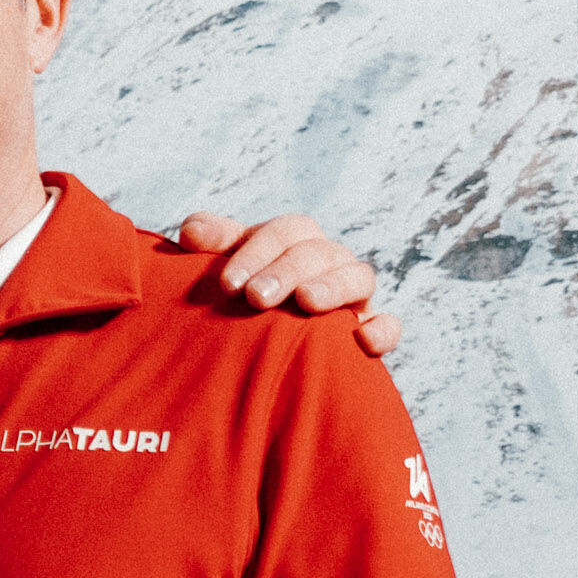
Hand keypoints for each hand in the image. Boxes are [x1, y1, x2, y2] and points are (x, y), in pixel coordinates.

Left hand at [177, 211, 400, 356]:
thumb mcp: (229, 267)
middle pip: (319, 252)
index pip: (285, 231)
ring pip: (359, 278)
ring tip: (305, 302)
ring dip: (333, 288)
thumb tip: (191, 230)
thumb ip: (213, 245)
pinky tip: (362, 342)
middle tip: (256, 297)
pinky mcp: (370, 328)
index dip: (257, 251)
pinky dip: (382, 330)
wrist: (266, 347)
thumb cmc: (243, 295)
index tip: (227, 284)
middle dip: (287, 271)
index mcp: (296, 242)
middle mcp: (328, 262)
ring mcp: (354, 294)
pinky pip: (387, 324)